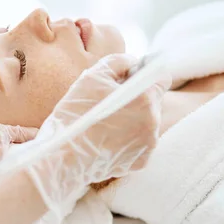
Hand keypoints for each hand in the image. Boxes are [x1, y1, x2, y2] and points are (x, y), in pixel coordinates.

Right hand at [18, 54, 170, 223]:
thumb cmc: (75, 115)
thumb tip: (132, 63)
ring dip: (131, 119)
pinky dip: (127, 139)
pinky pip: (139, 143)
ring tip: (104, 123)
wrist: (62, 157)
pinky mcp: (140, 161)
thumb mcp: (92, 77)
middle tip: (109, 102)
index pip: (161, 77)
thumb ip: (119, 61)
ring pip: (146, 122)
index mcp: (145, 98)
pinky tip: (106, 139)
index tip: (130, 78)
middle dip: (135, 98)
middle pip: (153, 101)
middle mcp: (153, 122)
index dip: (145, 75)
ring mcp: (148, 145)